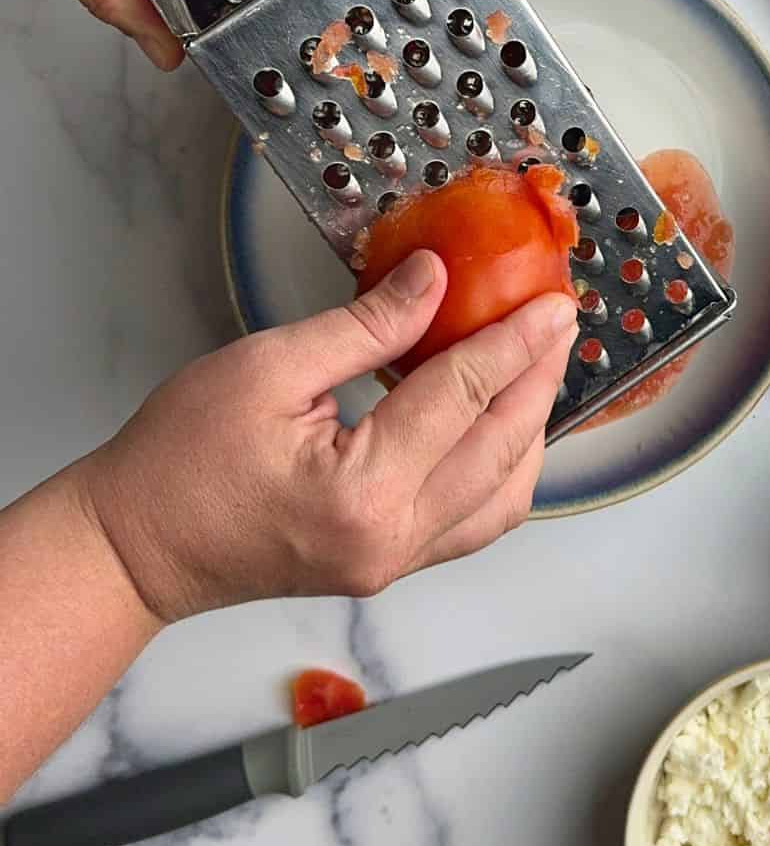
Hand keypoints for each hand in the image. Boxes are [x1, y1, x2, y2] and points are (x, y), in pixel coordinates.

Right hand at [78, 253, 575, 621]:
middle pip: (501, 451)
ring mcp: (395, 562)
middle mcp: (393, 539)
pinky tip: (498, 424)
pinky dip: (499, 469)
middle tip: (560, 325)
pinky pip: (472, 521)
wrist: (134, 547)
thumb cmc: (177, 461)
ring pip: (502, 499)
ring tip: (537, 368)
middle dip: (539, 380)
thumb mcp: (268, 366)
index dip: (514, 343)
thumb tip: (435, 280)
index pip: (463, 399)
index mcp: (363, 491)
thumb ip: (366, 326)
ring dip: (529, 431)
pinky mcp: (388, 565)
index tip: (554, 304)